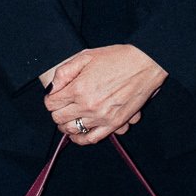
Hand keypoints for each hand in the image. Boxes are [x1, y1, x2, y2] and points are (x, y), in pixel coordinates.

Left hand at [44, 46, 165, 144]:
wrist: (145, 64)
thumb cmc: (117, 58)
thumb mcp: (86, 56)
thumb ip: (64, 72)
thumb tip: (52, 88)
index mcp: (78, 89)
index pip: (51, 103)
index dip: (50, 99)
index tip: (55, 95)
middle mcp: (88, 106)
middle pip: (58, 118)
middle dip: (56, 111)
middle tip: (61, 105)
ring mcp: (101, 117)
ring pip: (72, 130)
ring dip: (66, 125)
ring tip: (68, 118)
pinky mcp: (114, 124)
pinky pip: (91, 139)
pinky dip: (81, 139)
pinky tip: (78, 134)